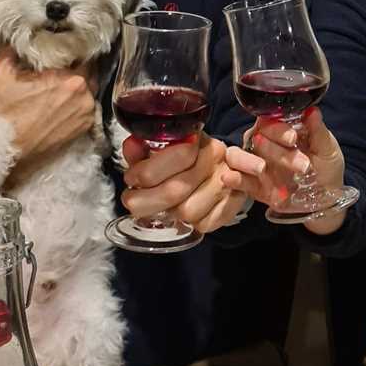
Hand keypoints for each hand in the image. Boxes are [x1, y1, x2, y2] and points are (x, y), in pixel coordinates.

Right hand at [0, 47, 98, 175]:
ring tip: (58, 86)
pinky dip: (76, 103)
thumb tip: (15, 41)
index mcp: (71, 79)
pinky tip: (61, 103)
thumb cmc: (3, 114)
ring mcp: (86, 114)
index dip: (71, 50)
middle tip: (58, 67)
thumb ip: (10, 51)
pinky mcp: (83, 129)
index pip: (82, 55)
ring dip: (76, 86)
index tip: (61, 49)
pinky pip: (85, 108)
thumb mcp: (0, 74)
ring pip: (87, 90)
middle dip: (75, 68)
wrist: (4, 150)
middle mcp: (84, 96)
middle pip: (87, 72)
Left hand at [120, 132, 251, 234]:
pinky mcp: (234, 204)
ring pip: (188, 212)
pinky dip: (190, 223)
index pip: (172, 158)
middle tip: (133, 202)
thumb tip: (132, 147)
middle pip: (174, 191)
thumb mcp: (164, 147)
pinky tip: (184, 210)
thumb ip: (145, 149)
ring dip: (170, 213)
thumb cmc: (188, 157)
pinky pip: (205, 224)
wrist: (227, 164)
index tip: (131, 179)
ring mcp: (227, 184)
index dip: (144, 173)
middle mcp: (215, 160)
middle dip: (145, 202)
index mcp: (198, 140)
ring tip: (164, 206)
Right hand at [224, 107, 349, 235]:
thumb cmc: (326, 167)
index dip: (279, 129)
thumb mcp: (327, 149)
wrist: (326, 200)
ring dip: (247, 160)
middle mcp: (264, 143)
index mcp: (281, 130)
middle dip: (277, 152)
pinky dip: (234, 179)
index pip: (271, 121)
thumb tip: (312, 110)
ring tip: (261, 168)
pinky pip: (238, 179)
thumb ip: (317, 131)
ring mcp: (256, 164)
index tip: (293, 138)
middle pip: (258, 139)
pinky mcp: (253, 186)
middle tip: (302, 166)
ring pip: (240, 155)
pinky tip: (230, 178)